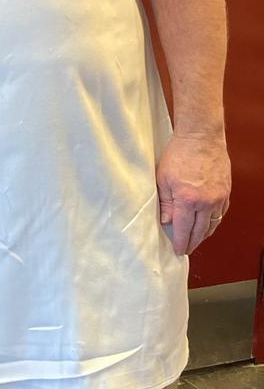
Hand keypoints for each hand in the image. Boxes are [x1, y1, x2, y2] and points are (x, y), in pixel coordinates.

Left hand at [157, 132, 230, 255]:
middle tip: (187, 249)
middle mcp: (206, 202)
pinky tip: (209, 223)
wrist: (201, 137)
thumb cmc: (179, 154)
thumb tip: (166, 221)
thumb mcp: (163, 178)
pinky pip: (221, 213)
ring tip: (197, 239)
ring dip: (205, 234)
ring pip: (213, 224)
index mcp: (188, 200)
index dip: (181, 243)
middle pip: (200, 231)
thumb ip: (165, 202)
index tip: (178, 251)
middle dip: (193, 242)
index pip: (184, 229)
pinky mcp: (225, 191)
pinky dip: (214, 221)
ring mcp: (218, 197)